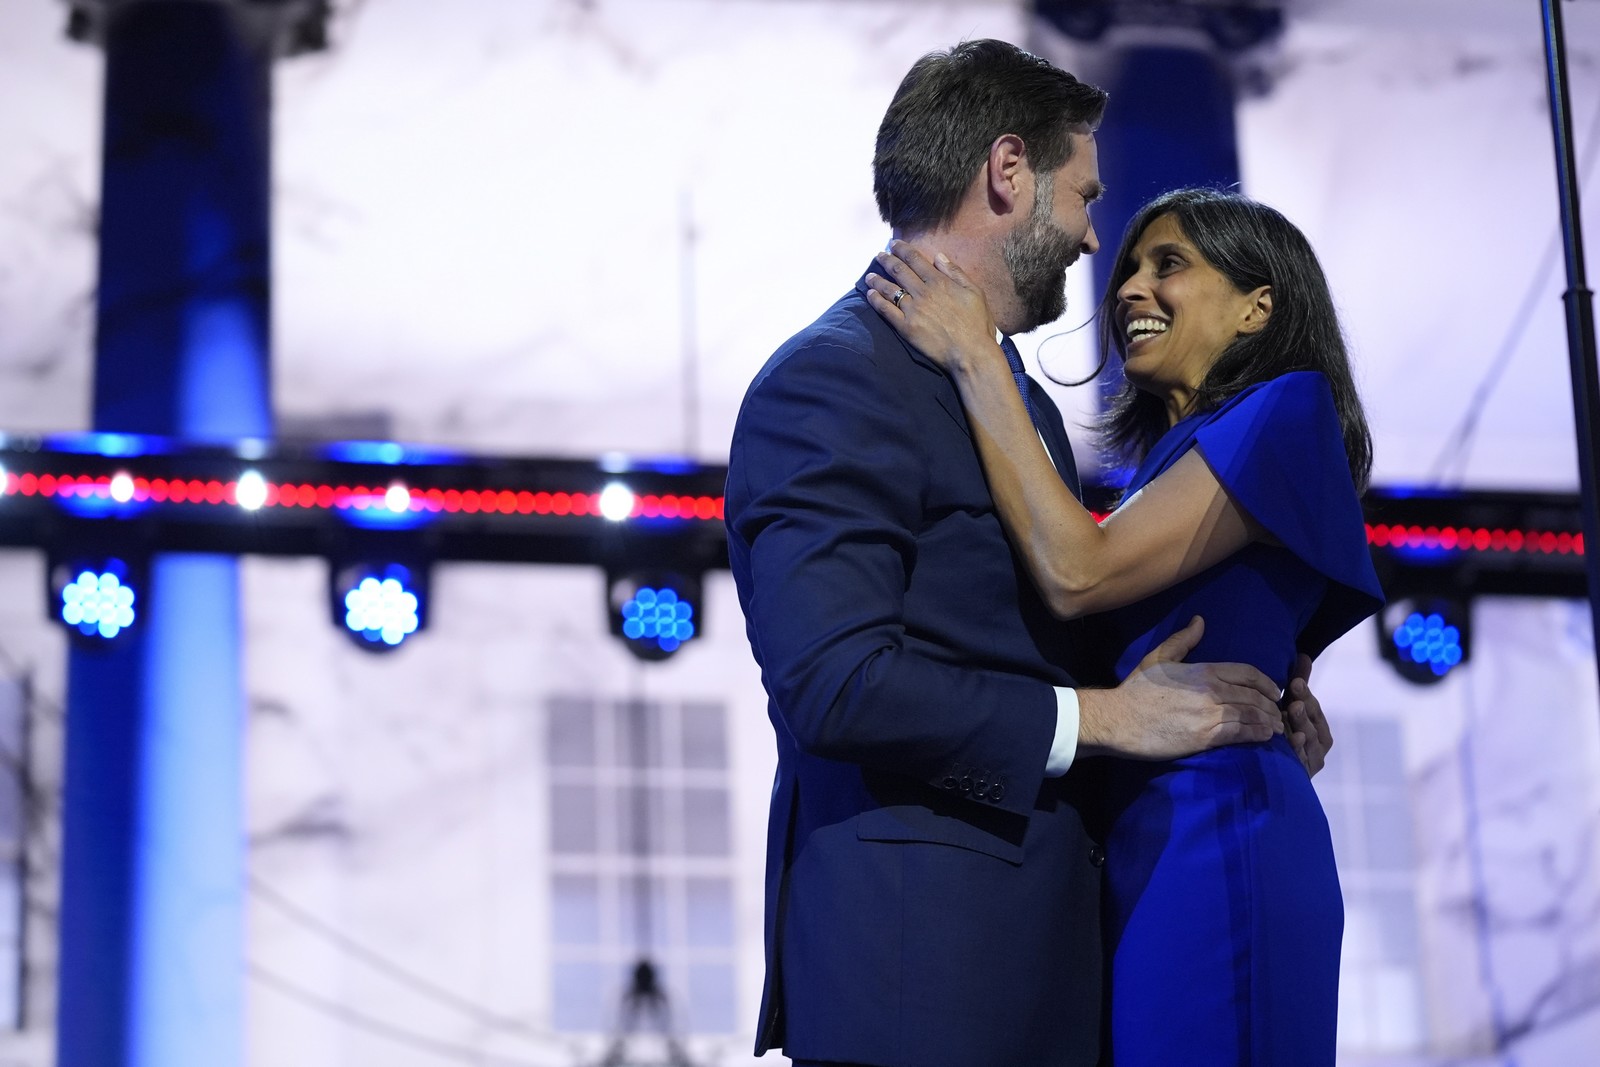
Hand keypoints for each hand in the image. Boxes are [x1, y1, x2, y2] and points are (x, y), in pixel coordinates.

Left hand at [864, 240, 1002, 372]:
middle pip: (899, 271)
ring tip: (870, 275)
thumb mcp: (974, 292)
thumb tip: (938, 256)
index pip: (916, 260)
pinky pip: (886, 310)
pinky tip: (870, 294)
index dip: (902, 249)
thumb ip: (956, 272)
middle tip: (879, 255)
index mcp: (939, 282)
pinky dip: (876, 300)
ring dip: (877, 279)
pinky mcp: (906, 327)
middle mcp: (923, 292)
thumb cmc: (977, 324)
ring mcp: (913, 309)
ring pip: (889, 289)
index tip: (894, 244)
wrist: (971, 352)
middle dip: (887, 260)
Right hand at [1077, 616, 1282, 759]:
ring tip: (1276, 727)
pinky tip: (1265, 736)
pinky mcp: (1206, 737)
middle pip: (1254, 696)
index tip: (1275, 691)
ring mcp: (1211, 714)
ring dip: (1269, 721)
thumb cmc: (1137, 690)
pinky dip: (1258, 734)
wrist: (1119, 720)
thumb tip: (1200, 621)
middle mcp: (1212, 690)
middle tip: (1278, 712)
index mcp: (1204, 670)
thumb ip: (1182, 640)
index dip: (1267, 683)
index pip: (1248, 673)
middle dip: (1271, 705)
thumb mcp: (1158, 658)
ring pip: (1252, 715)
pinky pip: (1241, 733)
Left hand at [1284, 653, 1332, 775]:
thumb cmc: (1284, 735)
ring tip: (1293, 708)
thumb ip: (1300, 685)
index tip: (1295, 680)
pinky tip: (1294, 738)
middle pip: (1313, 722)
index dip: (1305, 693)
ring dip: (1302, 722)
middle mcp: (1319, 744)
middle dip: (1304, 704)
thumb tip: (1303, 654)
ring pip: (1309, 739)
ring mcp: (1312, 760)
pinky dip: (1299, 749)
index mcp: (1319, 727)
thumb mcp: (1291, 709)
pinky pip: (1302, 760)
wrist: (1272, 777)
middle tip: (1295, 689)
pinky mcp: (1303, 774)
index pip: (1313, 707)